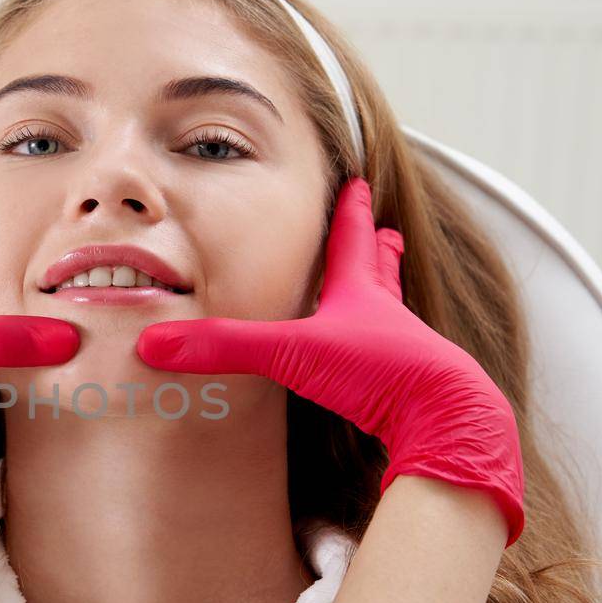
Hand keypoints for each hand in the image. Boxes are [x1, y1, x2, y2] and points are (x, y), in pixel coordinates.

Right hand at [135, 178, 523, 545]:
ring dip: (382, 303)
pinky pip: (391, 368)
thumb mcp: (293, 354)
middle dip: (377, 251)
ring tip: (376, 295)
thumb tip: (155, 344)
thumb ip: (225, 348)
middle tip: (385, 231)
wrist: (446, 420)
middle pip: (381, 272)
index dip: (351, 211)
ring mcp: (402, 356)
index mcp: (359, 293)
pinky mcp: (408, 395)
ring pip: (390, 318)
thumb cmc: (381, 371)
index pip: (352, 239)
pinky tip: (371, 372)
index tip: (358, 183)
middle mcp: (385, 317)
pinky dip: (379, 359)